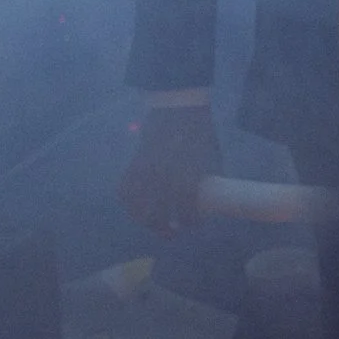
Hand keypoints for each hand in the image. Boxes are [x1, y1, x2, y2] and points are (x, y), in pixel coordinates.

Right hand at [119, 101, 219, 237]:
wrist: (178, 106)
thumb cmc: (200, 130)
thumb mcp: (213, 156)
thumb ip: (210, 179)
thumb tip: (213, 198)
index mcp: (186, 179)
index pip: (187, 213)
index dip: (191, 223)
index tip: (194, 224)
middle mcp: (163, 180)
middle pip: (159, 217)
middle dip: (166, 229)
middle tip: (172, 232)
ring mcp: (146, 173)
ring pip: (137, 208)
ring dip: (145, 220)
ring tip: (153, 223)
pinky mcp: (134, 164)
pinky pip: (125, 189)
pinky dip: (128, 201)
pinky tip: (136, 206)